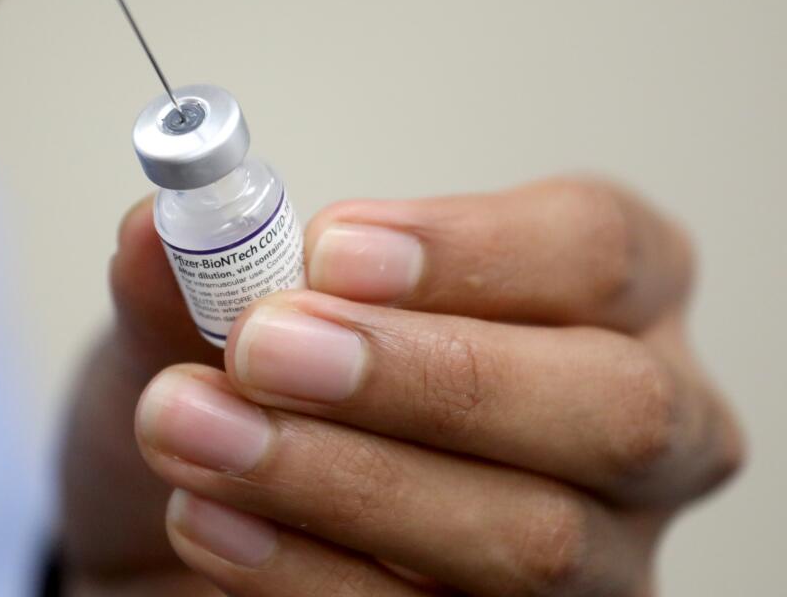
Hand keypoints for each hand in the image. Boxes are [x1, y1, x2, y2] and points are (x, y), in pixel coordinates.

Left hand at [128, 178, 744, 594]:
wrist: (185, 524)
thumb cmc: (245, 392)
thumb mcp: (207, 310)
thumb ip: (200, 268)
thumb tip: (162, 230)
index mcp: (600, 299)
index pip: (598, 249)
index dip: (475, 249)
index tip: (330, 250)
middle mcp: (629, 434)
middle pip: (614, 404)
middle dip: (429, 375)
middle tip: (266, 349)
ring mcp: (595, 562)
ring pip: (535, 539)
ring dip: (344, 480)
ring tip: (196, 429)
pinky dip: (308, 575)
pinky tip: (210, 521)